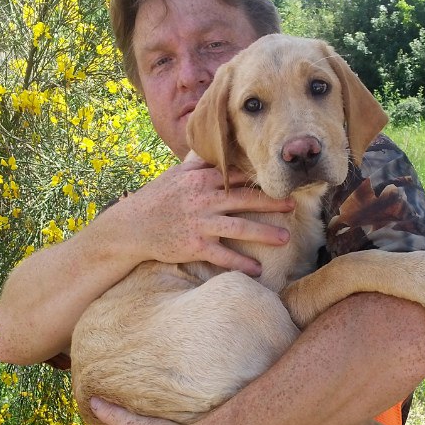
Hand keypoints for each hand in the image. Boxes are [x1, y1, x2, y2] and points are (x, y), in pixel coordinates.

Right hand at [109, 153, 294, 276]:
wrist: (131, 226)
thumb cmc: (156, 200)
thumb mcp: (176, 177)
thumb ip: (199, 167)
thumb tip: (217, 154)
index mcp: (200, 180)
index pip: (235, 176)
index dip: (259, 179)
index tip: (279, 180)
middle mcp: (203, 199)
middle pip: (244, 199)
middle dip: (271, 202)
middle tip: (293, 205)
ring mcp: (199, 223)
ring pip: (239, 227)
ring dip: (264, 234)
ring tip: (285, 239)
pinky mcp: (193, 245)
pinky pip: (222, 255)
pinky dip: (240, 263)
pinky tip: (257, 270)